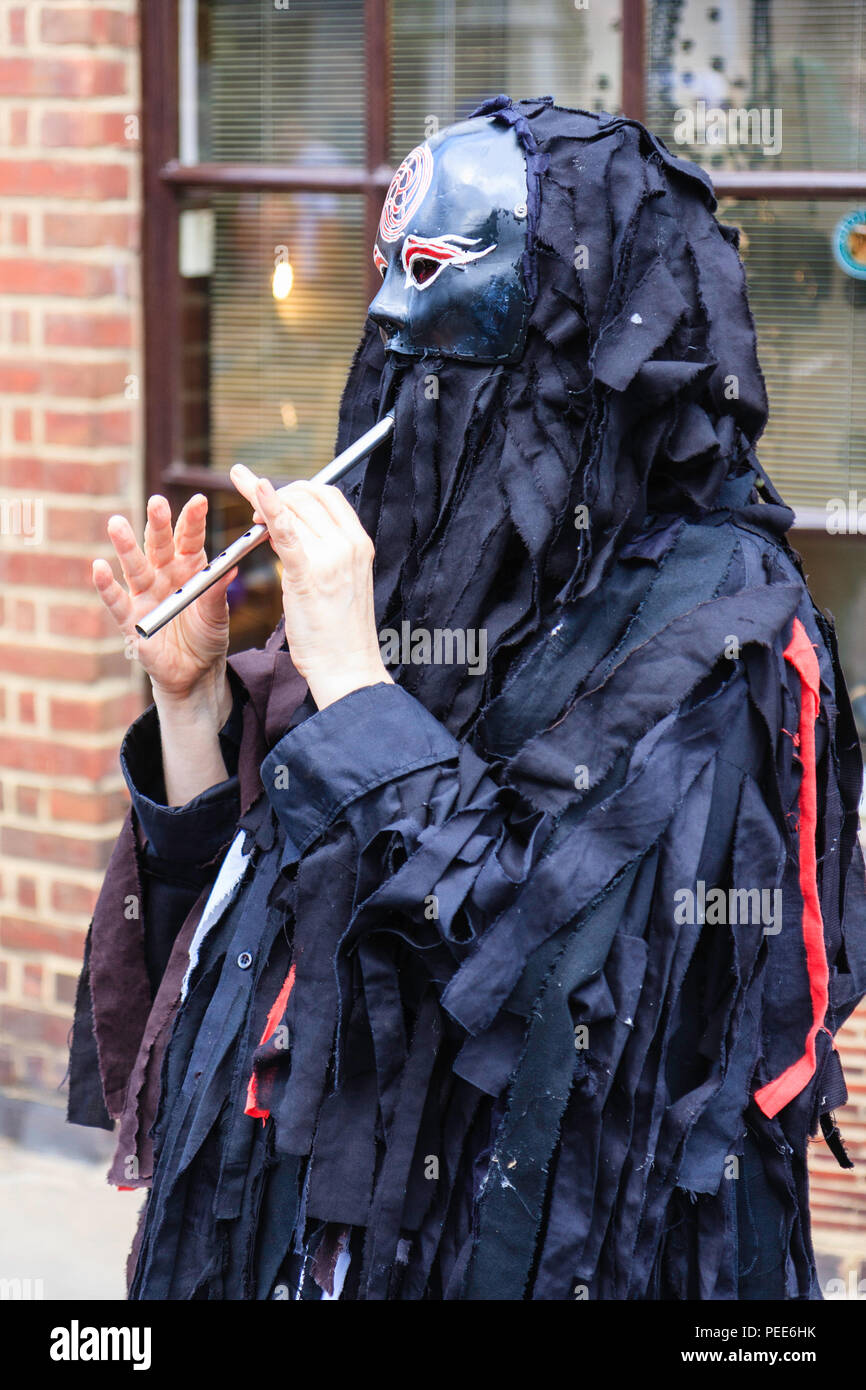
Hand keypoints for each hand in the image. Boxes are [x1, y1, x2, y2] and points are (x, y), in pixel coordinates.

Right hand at [93, 493, 236, 715]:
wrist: (196, 671)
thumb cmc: (208, 635)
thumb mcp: (217, 614)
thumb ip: (217, 592)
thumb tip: (232, 568)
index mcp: (189, 567)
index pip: (189, 538)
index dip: (193, 519)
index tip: (199, 500)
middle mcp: (164, 574)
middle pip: (159, 545)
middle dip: (157, 524)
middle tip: (157, 502)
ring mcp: (145, 594)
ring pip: (134, 566)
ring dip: (125, 546)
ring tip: (116, 524)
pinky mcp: (131, 619)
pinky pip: (116, 601)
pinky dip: (106, 586)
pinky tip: (99, 567)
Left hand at [229, 466, 391, 709]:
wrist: (347, 666)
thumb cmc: (340, 631)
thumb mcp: (340, 582)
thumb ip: (322, 553)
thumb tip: (289, 532)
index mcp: (359, 543)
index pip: (328, 495)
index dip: (298, 491)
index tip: (277, 498)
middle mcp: (349, 544)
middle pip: (308, 496)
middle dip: (277, 495)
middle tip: (256, 511)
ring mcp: (331, 558)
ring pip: (292, 510)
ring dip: (265, 506)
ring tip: (251, 515)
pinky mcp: (308, 574)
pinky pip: (286, 531)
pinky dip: (269, 506)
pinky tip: (255, 488)